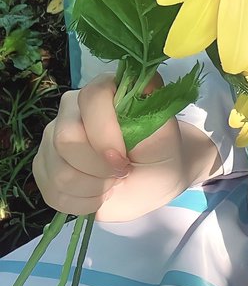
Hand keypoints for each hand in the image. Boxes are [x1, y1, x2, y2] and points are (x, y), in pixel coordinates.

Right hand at [33, 73, 220, 222]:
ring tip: (111, 183)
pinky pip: (51, 192)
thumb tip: (144, 83)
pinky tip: (97, 194)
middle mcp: (72, 108)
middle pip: (65, 138)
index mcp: (104, 89)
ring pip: (57, 170)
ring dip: (92, 188)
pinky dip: (81, 202)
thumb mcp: (165, 135)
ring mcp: (53, 137)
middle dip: (98, 168)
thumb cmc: (159, 154)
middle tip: (121, 173)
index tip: (124, 160)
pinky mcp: (44, 166)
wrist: (149, 181)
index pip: (92, 99)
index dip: (105, 135)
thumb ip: (154, 110)